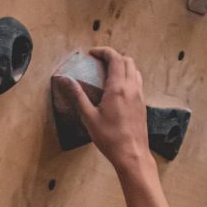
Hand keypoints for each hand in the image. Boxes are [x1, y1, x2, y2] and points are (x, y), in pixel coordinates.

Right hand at [61, 47, 150, 172]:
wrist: (132, 154)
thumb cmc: (110, 138)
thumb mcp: (88, 117)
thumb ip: (77, 95)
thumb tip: (64, 79)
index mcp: (117, 88)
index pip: (115, 58)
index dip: (103, 51)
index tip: (92, 53)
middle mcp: (131, 88)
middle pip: (127, 60)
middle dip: (113, 56)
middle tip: (99, 61)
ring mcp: (139, 95)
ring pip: (135, 70)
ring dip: (122, 65)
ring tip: (108, 72)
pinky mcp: (142, 104)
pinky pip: (138, 81)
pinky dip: (128, 76)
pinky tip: (118, 88)